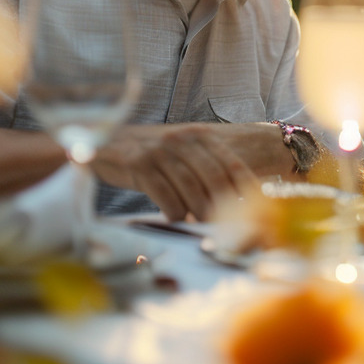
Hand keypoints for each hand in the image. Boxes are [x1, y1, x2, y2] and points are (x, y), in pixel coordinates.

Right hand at [93, 122, 290, 220]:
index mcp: (200, 135)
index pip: (231, 164)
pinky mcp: (140, 164)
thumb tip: (234, 200)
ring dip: (200, 212)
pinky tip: (176, 219)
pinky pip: (165, 194)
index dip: (245, 188)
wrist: (108, 143)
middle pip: (213, 178)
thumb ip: (206, 169)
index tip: (255, 209)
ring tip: (204, 227)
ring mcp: (161, 151)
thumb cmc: (154, 155)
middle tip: (230, 227)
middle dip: (224, 206)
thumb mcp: (182, 153)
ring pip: (190, 189)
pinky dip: (174, 211)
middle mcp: (183, 139)